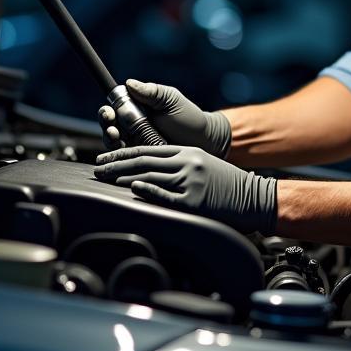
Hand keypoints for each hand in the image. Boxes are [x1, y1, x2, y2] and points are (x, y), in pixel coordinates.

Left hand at [93, 145, 276, 234]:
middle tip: (97, 168)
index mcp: (187, 152)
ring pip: (150, 175)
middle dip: (116, 163)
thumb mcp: (203, 164)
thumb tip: (148, 173)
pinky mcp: (194, 201)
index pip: (147, 149)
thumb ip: (178, 164)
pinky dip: (149, 190)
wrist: (254, 196)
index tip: (105, 156)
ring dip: (124, 177)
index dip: (122, 152)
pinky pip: (166, 194)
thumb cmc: (228, 183)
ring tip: (105, 178)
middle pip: (143, 161)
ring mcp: (190, 181)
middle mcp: (187, 163)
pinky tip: (134, 187)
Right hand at [98, 80, 231, 157]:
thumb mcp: (171, 100)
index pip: (115, 107)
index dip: (108, 110)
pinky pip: (125, 160)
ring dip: (110, 139)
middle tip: (111, 125)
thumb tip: (130, 82)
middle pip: (109, 125)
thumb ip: (152, 92)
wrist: (204, 141)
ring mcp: (136, 143)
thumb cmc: (189, 118)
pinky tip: (121, 155)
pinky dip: (120, 158)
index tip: (109, 111)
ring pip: (113, 142)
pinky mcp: (141, 159)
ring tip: (115, 136)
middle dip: (106, 125)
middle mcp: (132, 126)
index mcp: (137, 108)